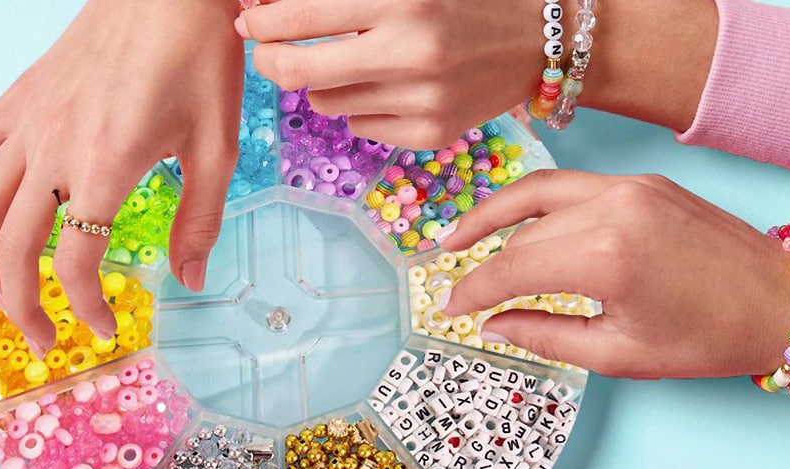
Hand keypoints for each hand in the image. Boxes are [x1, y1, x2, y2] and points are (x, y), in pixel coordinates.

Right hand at [0, 0, 243, 356]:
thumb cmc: (199, 61)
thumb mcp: (217, 148)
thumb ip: (200, 220)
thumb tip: (191, 280)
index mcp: (104, 165)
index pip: (72, 260)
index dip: (85, 307)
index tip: (105, 328)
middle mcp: (53, 147)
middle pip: (10, 245)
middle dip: (21, 304)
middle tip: (44, 340)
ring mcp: (28, 120)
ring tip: (5, 296)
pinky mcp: (21, 97)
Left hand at [236, 0, 543, 148]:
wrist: (537, 41)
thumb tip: (271, 5)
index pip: (298, 17)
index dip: (261, 20)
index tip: (252, 19)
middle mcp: (411, 52)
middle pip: (299, 73)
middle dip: (270, 61)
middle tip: (269, 52)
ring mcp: (423, 101)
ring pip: (327, 104)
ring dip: (323, 84)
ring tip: (355, 63)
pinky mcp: (433, 134)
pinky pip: (362, 127)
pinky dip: (361, 108)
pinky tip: (390, 88)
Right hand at [440, 170, 789, 379]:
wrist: (782, 300)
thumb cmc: (709, 338)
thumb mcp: (620, 354)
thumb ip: (546, 336)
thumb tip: (494, 325)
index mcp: (606, 257)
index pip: (512, 268)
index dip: (472, 291)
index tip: (449, 309)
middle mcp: (613, 207)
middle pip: (521, 232)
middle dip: (483, 261)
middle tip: (456, 286)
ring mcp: (631, 185)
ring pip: (540, 194)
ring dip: (497, 215)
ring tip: (461, 235)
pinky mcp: (645, 180)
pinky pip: (574, 186)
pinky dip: (539, 205)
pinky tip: (520, 223)